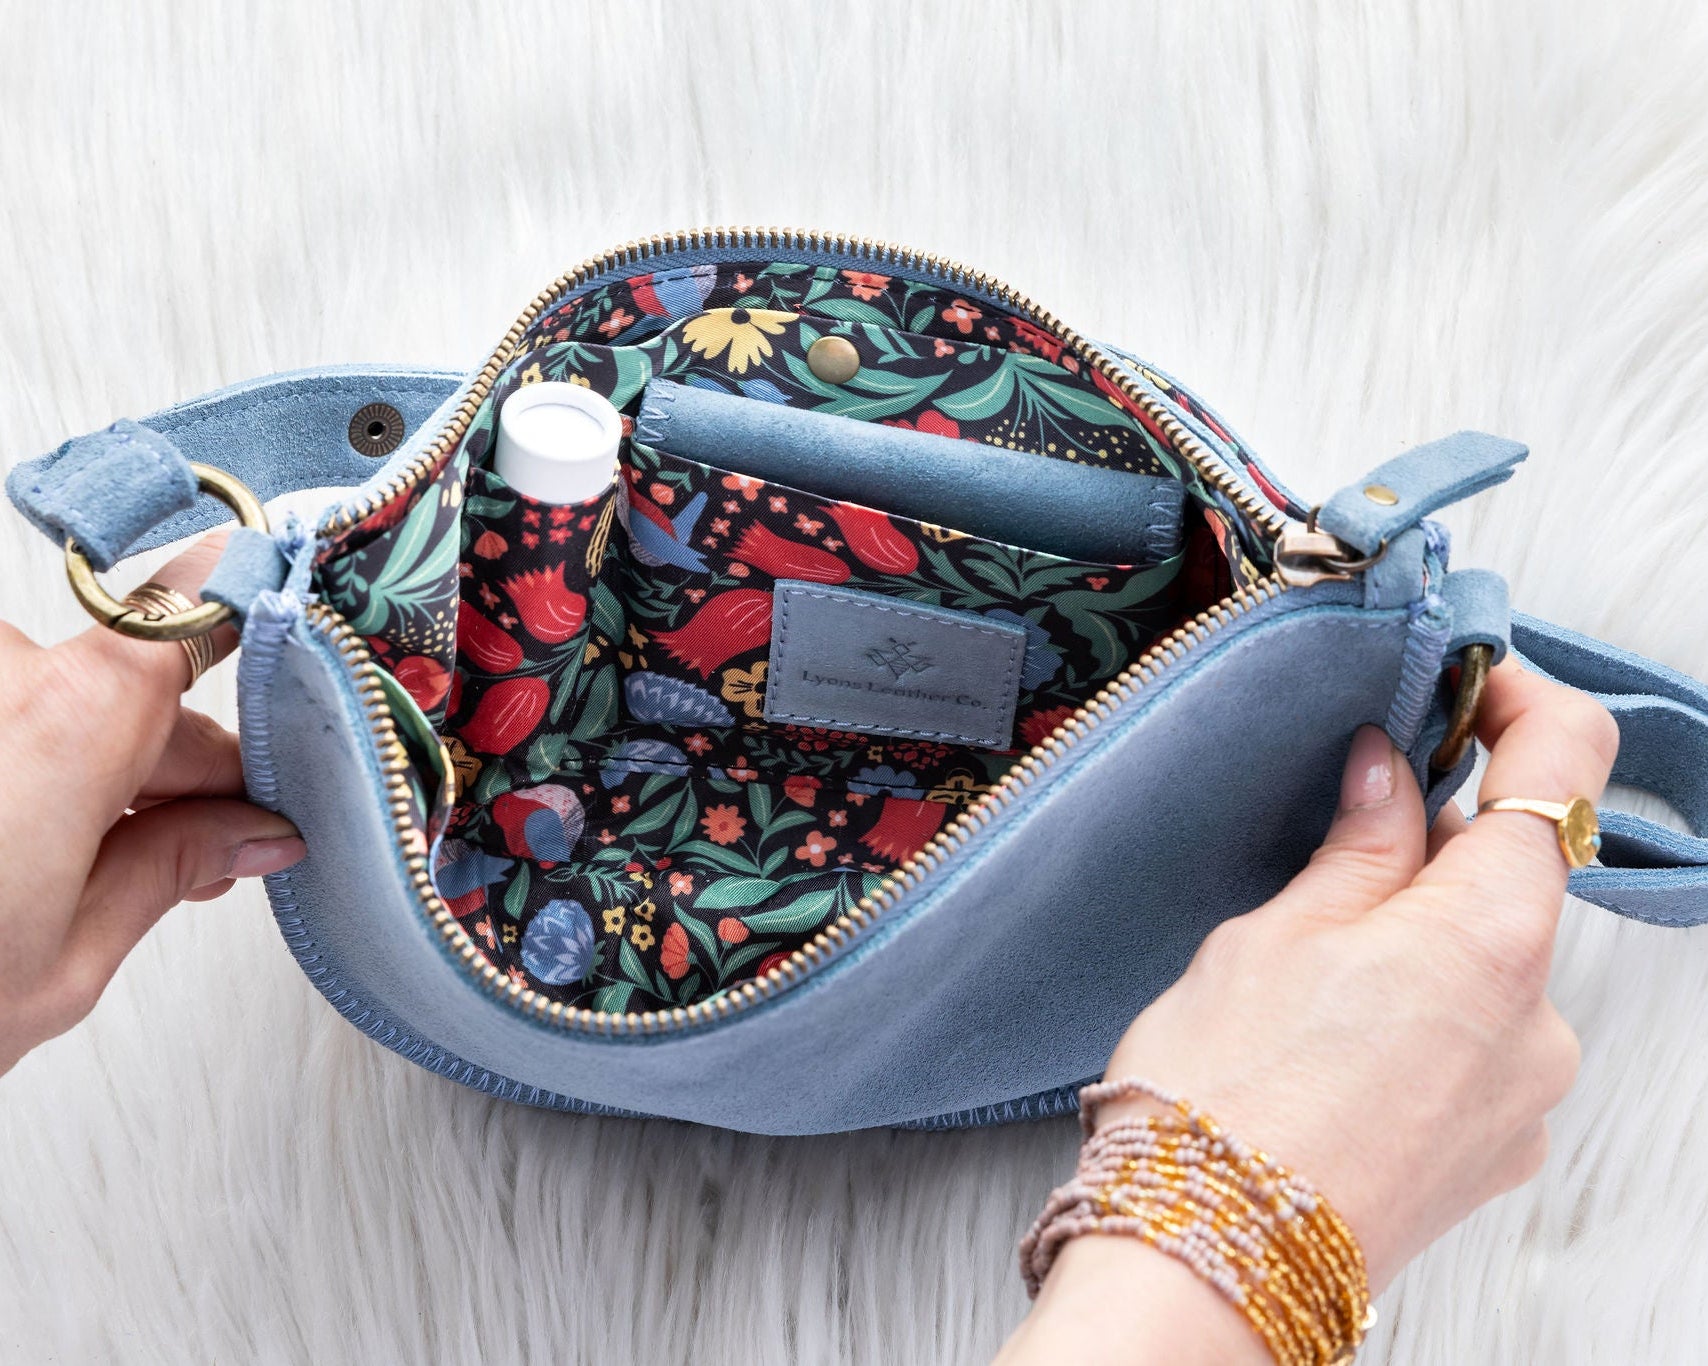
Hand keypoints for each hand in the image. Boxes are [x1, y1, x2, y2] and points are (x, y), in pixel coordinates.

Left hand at [0, 535, 303, 1074]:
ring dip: (83, 770)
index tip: (280, 674)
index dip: (253, 650)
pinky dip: (19, 769)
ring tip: (82, 868)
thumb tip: (255, 833)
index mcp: (73, 716)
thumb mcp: (69, 960)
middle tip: (201, 849)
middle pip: (127, 688)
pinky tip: (24, 847)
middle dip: (169, 765)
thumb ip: (178, 866)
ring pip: (52, 705)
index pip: (199, 618)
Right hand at [999, 659, 1617, 1364]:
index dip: (1519, 698)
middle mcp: (1539, 1018)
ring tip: (1298, 979)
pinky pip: (1474, 1041)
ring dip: (1414, 939)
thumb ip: (1358, 843)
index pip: (1562, 768)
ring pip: (1484, 964)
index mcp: (1489, 936)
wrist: (1201, 1273)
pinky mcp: (1493, 1151)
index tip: (1466, 677)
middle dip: (1427, 846)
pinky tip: (1323, 1044)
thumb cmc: (1219, 1103)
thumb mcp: (1273, 936)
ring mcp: (1523, 1096)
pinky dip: (1417, 1014)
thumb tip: (1393, 768)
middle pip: (1510, 876)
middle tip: (1322, 847)